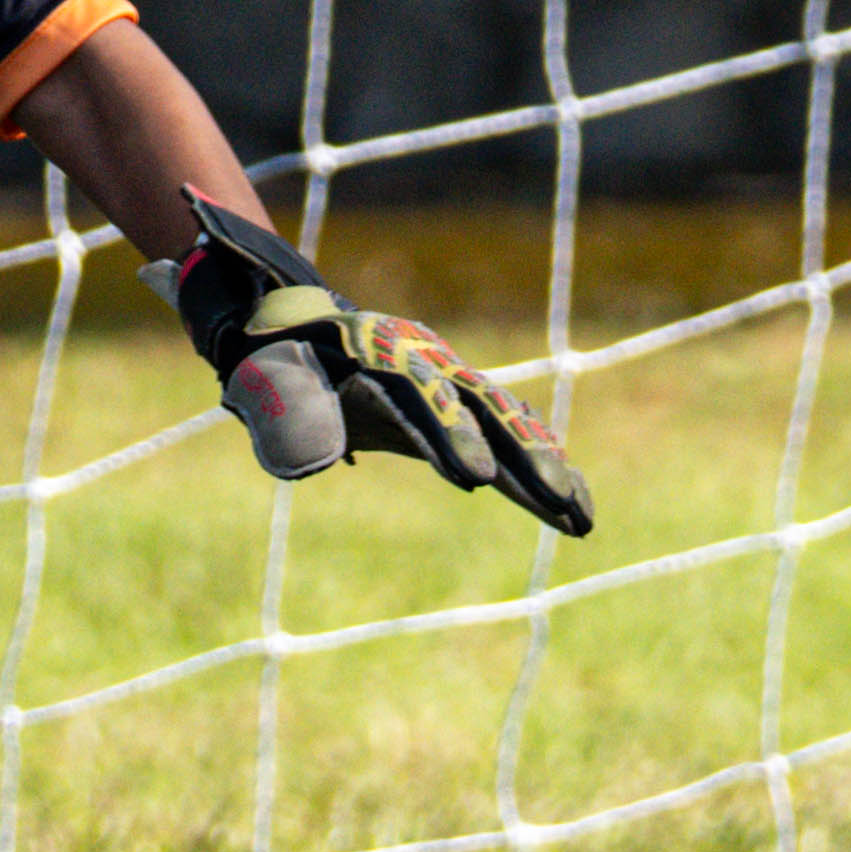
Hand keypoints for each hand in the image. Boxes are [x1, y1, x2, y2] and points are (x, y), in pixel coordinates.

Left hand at [155, 197, 594, 537]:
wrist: (295, 331)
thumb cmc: (277, 364)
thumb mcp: (267, 383)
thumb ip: (286, 416)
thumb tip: (306, 469)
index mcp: (382, 355)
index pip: (424, 397)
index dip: (452, 435)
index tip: (477, 479)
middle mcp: (430, 363)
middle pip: (487, 408)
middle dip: (526, 456)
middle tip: (560, 505)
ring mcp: (451, 380)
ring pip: (509, 421)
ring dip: (547, 466)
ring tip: (582, 520)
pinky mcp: (460, 402)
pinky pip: (507, 431)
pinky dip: (539, 463)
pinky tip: (566, 505)